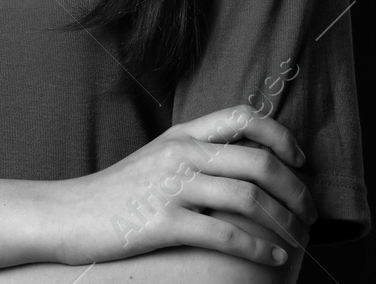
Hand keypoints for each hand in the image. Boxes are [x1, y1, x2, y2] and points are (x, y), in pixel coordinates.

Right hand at [50, 104, 317, 267]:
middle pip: (257, 160)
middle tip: (310, 213)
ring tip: (299, 240)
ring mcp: (171, 187)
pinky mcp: (163, 222)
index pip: (243, 116)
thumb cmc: (114, 193)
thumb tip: (242, 164)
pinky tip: (272, 260)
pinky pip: (225, 235)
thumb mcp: (154, 159)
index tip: (300, 161)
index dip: (281, 136)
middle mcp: (180, 154)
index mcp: (181, 135)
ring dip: (284, 222)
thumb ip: (193, 155)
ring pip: (248, 198)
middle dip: (296, 189)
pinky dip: (258, 249)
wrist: (64, 214)